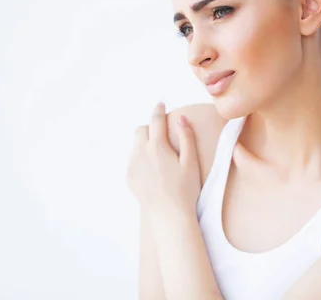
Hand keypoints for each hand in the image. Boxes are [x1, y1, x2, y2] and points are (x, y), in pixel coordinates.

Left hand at [126, 102, 200, 216]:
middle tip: (162, 135)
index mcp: (157, 147)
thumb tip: (181, 118)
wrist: (169, 216)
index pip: (156, 121)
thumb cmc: (185, 190)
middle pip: (141, 131)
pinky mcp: (129, 178)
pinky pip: (133, 161)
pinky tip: (153, 171)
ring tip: (159, 155)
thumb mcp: (191, 162)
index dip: (159, 110)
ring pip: (135, 146)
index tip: (160, 104)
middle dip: (150, 128)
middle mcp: (140, 154)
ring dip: (145, 144)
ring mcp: (132, 166)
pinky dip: (141, 159)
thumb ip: (187, 138)